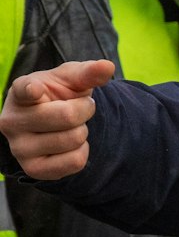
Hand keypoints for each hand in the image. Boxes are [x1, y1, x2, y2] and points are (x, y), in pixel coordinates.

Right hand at [0, 60, 112, 179]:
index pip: (25, 90)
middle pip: (68, 116)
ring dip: (83, 131)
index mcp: (20, 91)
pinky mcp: (33, 169)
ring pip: (74, 139)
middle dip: (85, 109)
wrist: (55, 120)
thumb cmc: (59, 94)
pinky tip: (68, 144)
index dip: (32, 90)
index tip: (35, 90)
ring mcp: (19, 148)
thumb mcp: (72, 78)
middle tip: (79, 107)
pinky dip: (82, 151)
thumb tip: (107, 67)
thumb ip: (89, 72)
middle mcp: (12, 121)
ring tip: (70, 126)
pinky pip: (75, 162)